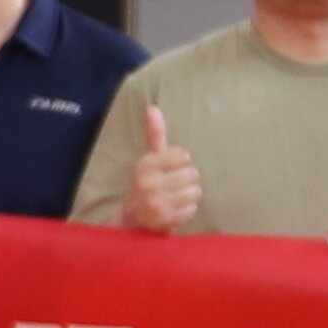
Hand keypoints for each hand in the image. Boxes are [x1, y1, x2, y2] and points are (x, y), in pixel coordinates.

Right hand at [127, 103, 205, 235]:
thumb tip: (152, 107)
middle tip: (174, 186)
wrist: (132, 219)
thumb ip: (155, 133)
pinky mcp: (163, 221)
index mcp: (145, 165)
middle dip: (188, 180)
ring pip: (195, 192)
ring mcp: (155, 203)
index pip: (183, 155)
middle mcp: (147, 183)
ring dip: (189, 196)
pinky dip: (187, 210)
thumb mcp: (149, 158)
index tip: (171, 168)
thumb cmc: (148, 183)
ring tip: (175, 198)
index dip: (182, 162)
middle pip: (192, 174)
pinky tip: (175, 210)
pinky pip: (191, 209)